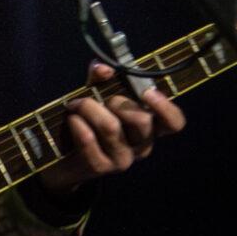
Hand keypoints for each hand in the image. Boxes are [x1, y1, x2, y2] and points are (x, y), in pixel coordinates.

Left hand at [37, 61, 185, 197]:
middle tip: (98, 98)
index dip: (166, 107)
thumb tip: (104, 68)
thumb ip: (101, 78)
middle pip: (142, 120)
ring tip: (74, 105)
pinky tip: (71, 119)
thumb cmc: (88, 118)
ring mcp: (123, 159)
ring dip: (88, 107)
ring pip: (111, 127)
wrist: (62, 153)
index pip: (174, 122)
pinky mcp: (100, 167)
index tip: (148, 92)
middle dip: (116, 101)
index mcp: (150, 126)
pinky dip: (76, 122)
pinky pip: (88, 139)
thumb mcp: (96, 93)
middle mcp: (142, 145)